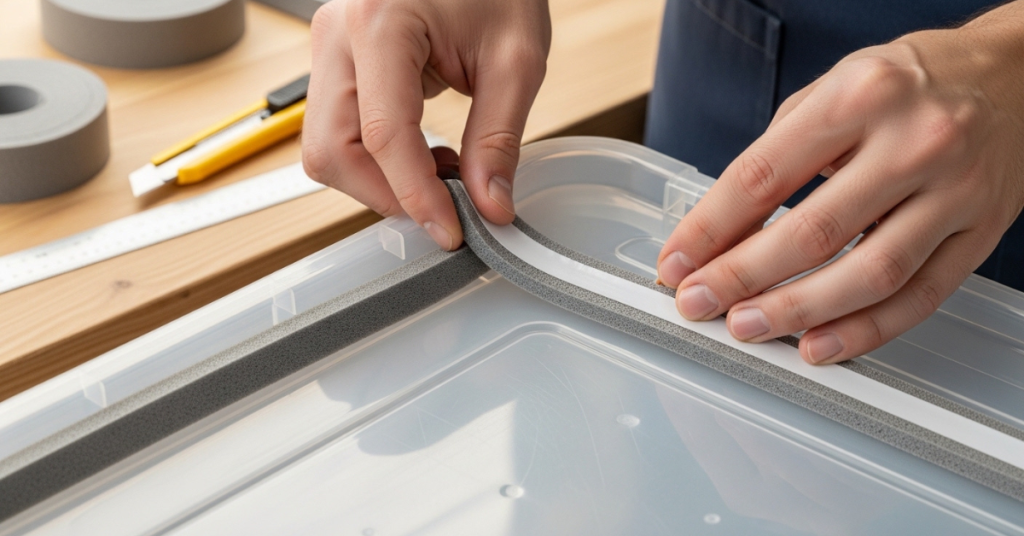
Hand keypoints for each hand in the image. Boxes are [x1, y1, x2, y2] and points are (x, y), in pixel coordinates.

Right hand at [302, 0, 550, 249]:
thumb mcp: (516, 58)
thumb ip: (499, 138)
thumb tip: (489, 206)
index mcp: (379, 21)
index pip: (383, 135)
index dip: (416, 196)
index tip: (450, 230)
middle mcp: (337, 33)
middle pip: (333, 150)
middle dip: (387, 192)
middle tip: (446, 205)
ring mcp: (328, 46)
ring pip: (327, 148)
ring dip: (380, 179)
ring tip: (441, 171)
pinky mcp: (336, 61)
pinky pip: (338, 131)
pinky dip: (377, 159)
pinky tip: (423, 152)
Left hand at [656, 4, 1023, 364]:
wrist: (1013, 76)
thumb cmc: (908, 83)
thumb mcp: (830, 92)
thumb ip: (774, 159)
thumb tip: (718, 236)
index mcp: (860, 96)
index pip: (763, 176)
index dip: (709, 229)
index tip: (676, 262)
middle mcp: (914, 142)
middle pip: (813, 232)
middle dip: (742, 278)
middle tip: (699, 303)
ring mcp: (956, 191)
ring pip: (870, 274)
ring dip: (798, 312)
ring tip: (747, 328)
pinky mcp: (982, 231)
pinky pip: (921, 296)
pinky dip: (866, 331)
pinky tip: (820, 346)